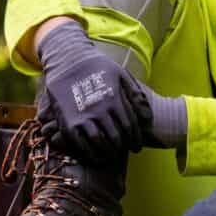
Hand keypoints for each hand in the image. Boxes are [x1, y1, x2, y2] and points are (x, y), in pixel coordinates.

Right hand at [36, 22, 145, 161]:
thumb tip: (148, 118)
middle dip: (124, 147)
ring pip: (100, 143)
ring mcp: (82, 117)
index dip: (135, 140)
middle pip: (116, 137)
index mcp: (113, 99)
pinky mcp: (68, 122)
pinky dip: (90, 154)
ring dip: (109, 153)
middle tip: (126, 151)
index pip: (129, 127)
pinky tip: (96, 156)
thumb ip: (136, 95)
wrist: (67, 60)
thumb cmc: (97, 66)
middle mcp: (99, 110)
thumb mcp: (121, 74)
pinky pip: (80, 144)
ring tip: (113, 155)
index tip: (137, 147)